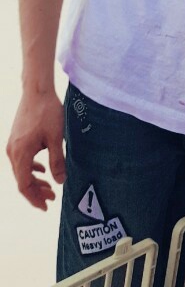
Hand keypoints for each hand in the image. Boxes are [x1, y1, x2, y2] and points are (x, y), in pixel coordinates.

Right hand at [6, 90, 65, 209]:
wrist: (37, 90)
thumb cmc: (48, 111)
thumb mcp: (56, 137)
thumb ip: (57, 161)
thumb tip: (60, 182)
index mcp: (20, 153)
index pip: (24, 185)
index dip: (35, 198)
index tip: (46, 206)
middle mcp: (12, 151)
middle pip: (22, 179)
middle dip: (36, 191)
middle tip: (52, 199)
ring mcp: (12, 144)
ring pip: (21, 170)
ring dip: (34, 180)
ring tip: (49, 186)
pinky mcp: (16, 138)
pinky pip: (22, 160)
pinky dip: (31, 168)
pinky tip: (42, 169)